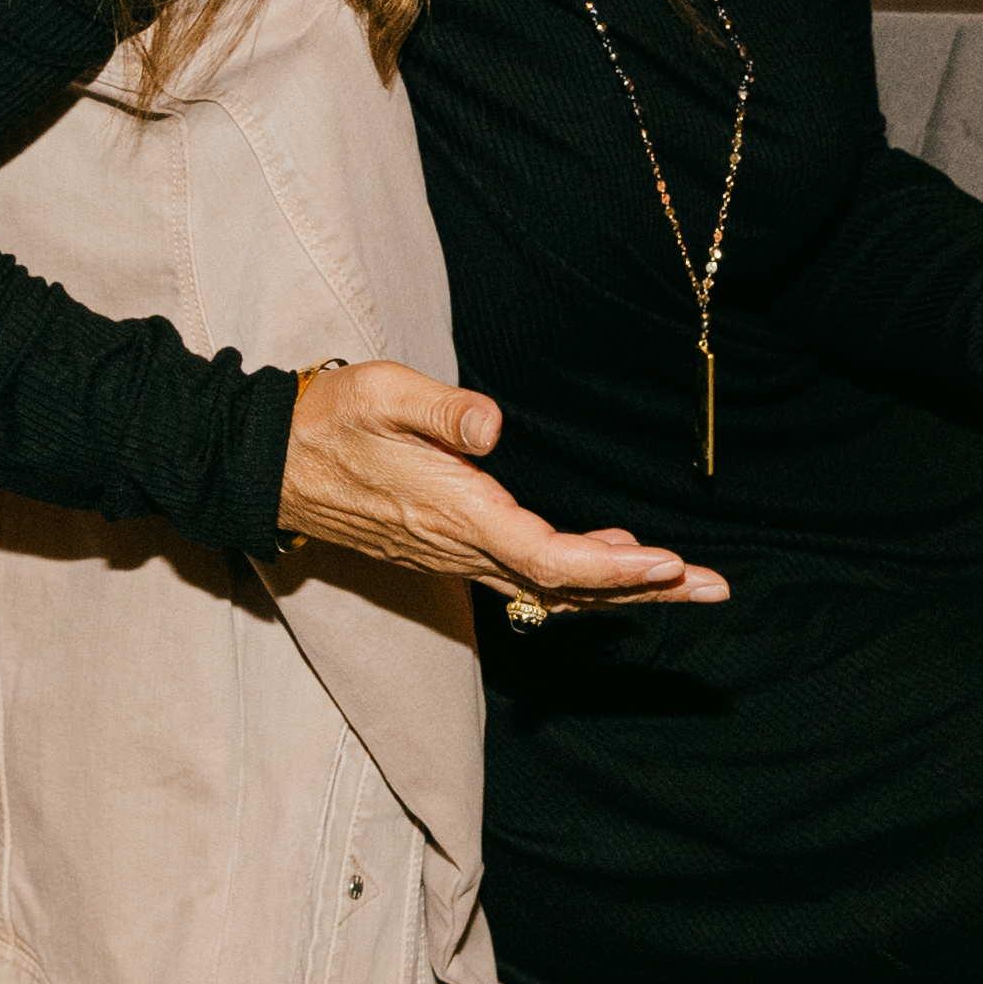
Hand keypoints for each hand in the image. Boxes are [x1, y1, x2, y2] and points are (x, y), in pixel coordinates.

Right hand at [278, 361, 727, 612]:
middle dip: (644, 590)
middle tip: (715, 587)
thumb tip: (491, 426)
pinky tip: (614, 557)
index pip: (548, 558)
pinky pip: (527, 575)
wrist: (267, 464)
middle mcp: (461, 548)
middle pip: (567, 586)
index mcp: (456, 514)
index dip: (612, 568)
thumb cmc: (328, 421)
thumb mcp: (382, 393)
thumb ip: (441, 409)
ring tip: (686, 581)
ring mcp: (455, 555)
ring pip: (551, 586)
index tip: (668, 563)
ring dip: (621, 588)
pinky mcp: (448, 549)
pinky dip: (580, 575)